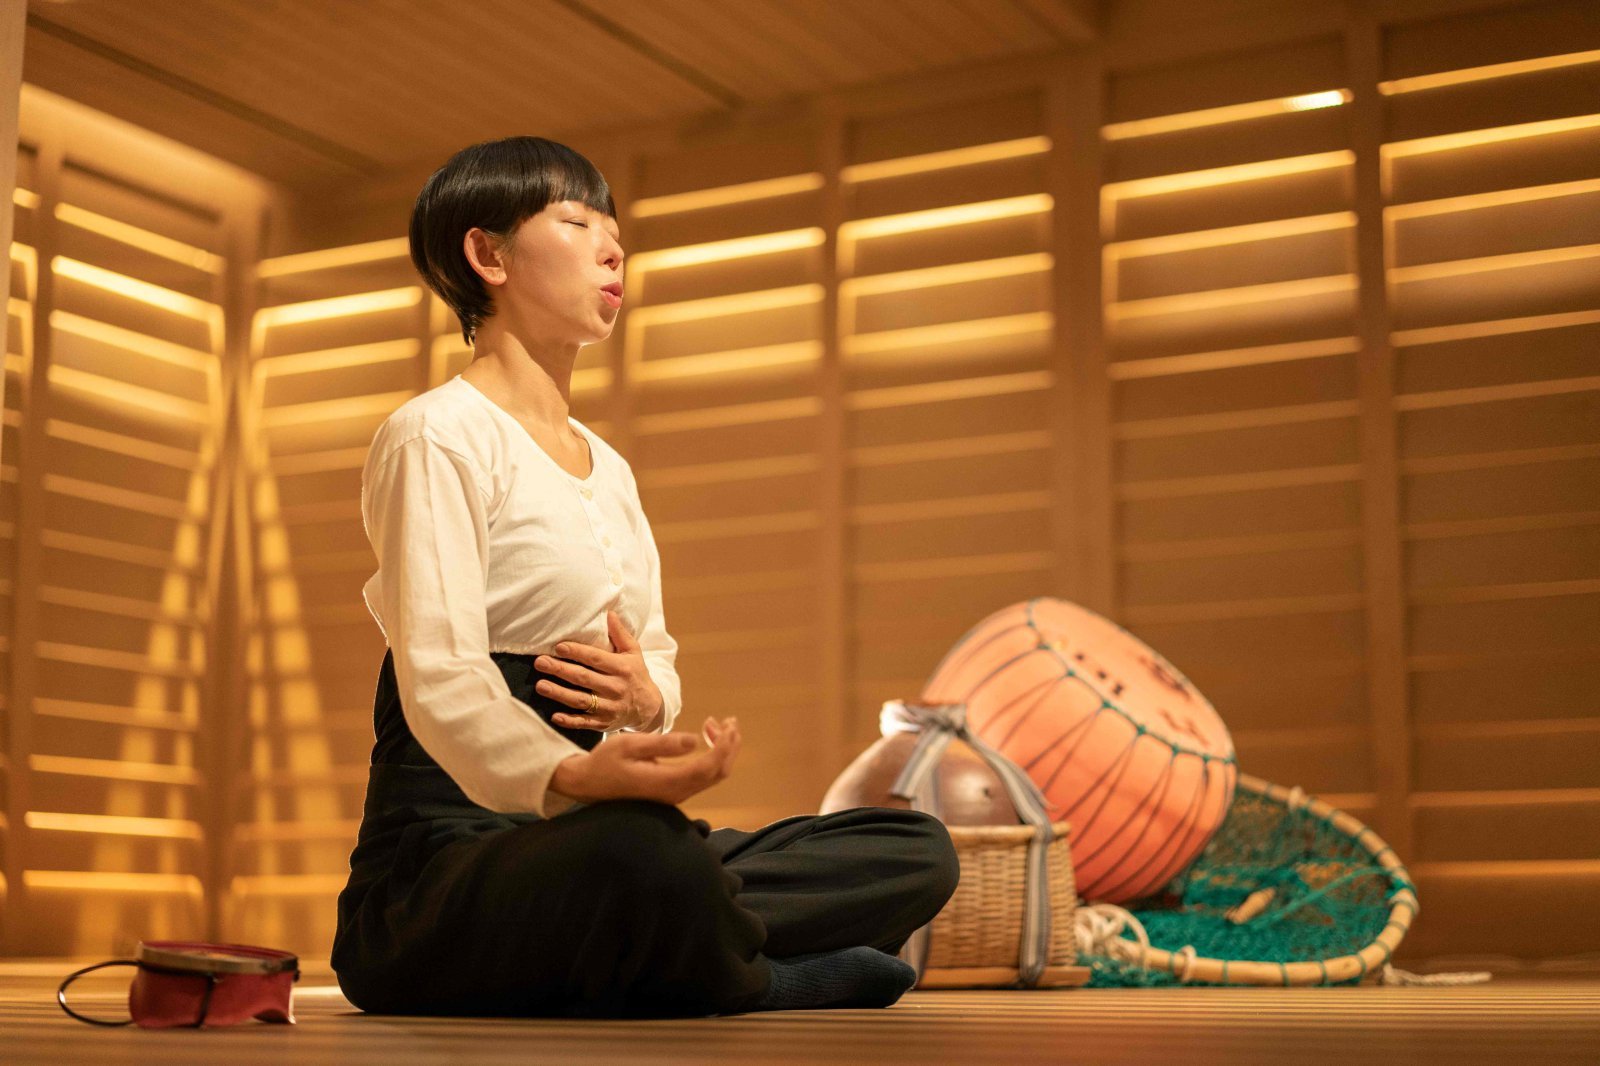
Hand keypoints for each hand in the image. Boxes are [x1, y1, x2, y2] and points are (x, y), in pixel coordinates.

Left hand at [533, 610, 664, 732]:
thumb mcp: (633, 652)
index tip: (558, 647)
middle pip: (584, 678)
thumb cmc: (636, 674)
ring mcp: (609, 707)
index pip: (596, 659)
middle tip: (540, 662)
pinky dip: (570, 721)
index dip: (577, 652)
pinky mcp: (603, 723)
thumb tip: (609, 613)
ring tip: (540, 685)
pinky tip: (554, 716)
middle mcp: (615, 688)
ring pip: (581, 700)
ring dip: (559, 693)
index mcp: (622, 668)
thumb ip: (620, 634)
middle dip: (561, 670)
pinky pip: (585, 723)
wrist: (649, 708)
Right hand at [551, 716, 740, 804]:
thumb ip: (663, 744)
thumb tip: (694, 741)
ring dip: (721, 750)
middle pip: (717, 773)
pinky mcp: (673, 792)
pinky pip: (701, 776)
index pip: (708, 768)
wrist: (587, 784)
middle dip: (729, 746)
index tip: (727, 724)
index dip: (724, 747)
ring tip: (717, 724)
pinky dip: (711, 756)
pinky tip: (705, 738)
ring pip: (712, 776)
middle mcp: (676, 794)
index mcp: (666, 783)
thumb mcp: (630, 745)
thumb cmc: (605, 761)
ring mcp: (675, 796)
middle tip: (729, 720)